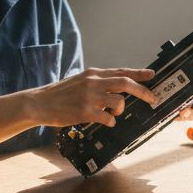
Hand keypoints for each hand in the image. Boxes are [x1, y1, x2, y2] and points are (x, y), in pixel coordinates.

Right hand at [30, 68, 157, 127]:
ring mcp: (90, 97)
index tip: (152, 74)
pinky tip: (104, 121)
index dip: (139, 73)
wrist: (40, 103)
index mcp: (93, 74)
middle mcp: (93, 82)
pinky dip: (111, 121)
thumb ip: (97, 82)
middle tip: (152, 99)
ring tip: (112, 114)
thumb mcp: (80, 81)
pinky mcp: (85, 112)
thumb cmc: (60, 94)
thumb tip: (117, 87)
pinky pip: (108, 118)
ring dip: (120, 110)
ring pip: (119, 102)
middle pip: (126, 83)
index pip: (121, 71)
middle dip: (143, 91)